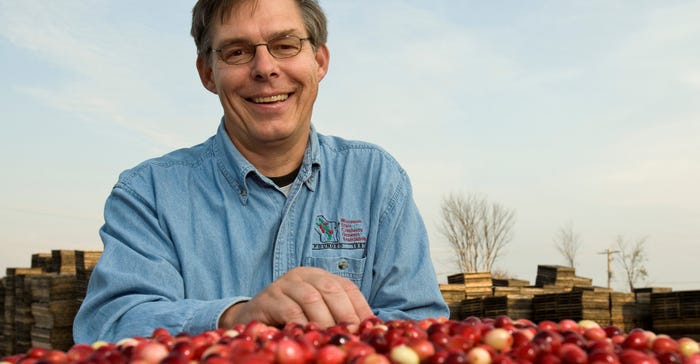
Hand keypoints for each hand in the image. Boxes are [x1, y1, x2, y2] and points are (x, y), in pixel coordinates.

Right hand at [219, 267, 372, 329]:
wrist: (252, 317)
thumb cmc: (289, 318)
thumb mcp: (314, 313)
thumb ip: (334, 316)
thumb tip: (367, 331)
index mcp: (320, 276)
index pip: (347, 287)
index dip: (360, 306)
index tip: (370, 326)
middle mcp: (303, 275)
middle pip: (331, 289)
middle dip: (345, 313)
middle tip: (353, 334)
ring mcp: (285, 284)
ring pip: (312, 298)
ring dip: (325, 320)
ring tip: (332, 338)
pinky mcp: (269, 298)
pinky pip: (290, 311)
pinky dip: (304, 325)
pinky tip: (310, 336)